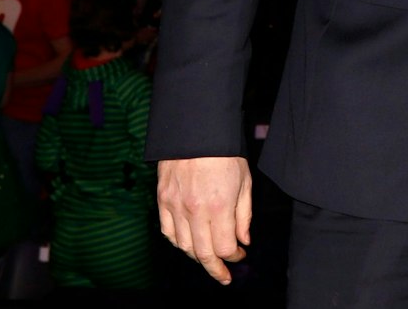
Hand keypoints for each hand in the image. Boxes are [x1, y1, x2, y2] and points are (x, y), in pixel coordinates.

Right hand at [158, 155, 252, 283]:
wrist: (195, 132)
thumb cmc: (224, 154)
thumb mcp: (245, 182)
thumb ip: (244, 215)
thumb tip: (244, 241)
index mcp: (219, 207)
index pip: (225, 247)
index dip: (235, 257)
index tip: (241, 256)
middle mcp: (195, 211)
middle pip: (203, 253)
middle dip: (215, 268)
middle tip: (223, 275)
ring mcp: (175, 207)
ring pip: (184, 247)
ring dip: (197, 257)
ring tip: (208, 260)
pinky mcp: (162, 201)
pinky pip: (168, 233)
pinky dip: (178, 243)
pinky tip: (188, 245)